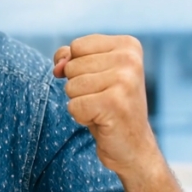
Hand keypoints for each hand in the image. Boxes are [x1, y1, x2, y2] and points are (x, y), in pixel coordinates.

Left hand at [53, 35, 159, 178]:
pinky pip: (74, 106)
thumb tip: (59, 65)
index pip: (76, 46)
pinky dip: (81, 116)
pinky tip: (102, 120)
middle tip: (103, 98)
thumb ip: (69, 58)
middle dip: (79, 87)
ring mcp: (125, 81)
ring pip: (71, 86)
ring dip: (80, 102)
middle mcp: (130, 59)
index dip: (77, 67)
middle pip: (72, 66)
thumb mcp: (90, 72)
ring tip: (102, 109)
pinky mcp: (115, 103)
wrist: (133, 146)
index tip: (101, 81)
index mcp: (128, 45)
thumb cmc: (108, 105)